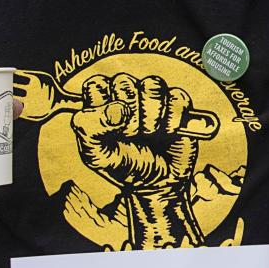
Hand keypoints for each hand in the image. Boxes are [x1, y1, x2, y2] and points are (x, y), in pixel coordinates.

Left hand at [69, 73, 211, 246]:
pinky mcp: (178, 106)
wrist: (156, 185)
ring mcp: (153, 99)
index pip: (96, 84)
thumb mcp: (97, 156)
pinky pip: (177, 98)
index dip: (102, 104)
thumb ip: (91, 131)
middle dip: (128, 114)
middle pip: (125, 82)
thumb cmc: (123, 167)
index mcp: (102, 103)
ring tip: (150, 134)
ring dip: (151, 115)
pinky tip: (168, 133)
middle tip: (130, 135)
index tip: (108, 127)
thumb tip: (115, 110)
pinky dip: (173, 119)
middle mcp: (126, 95)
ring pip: (153, 85)